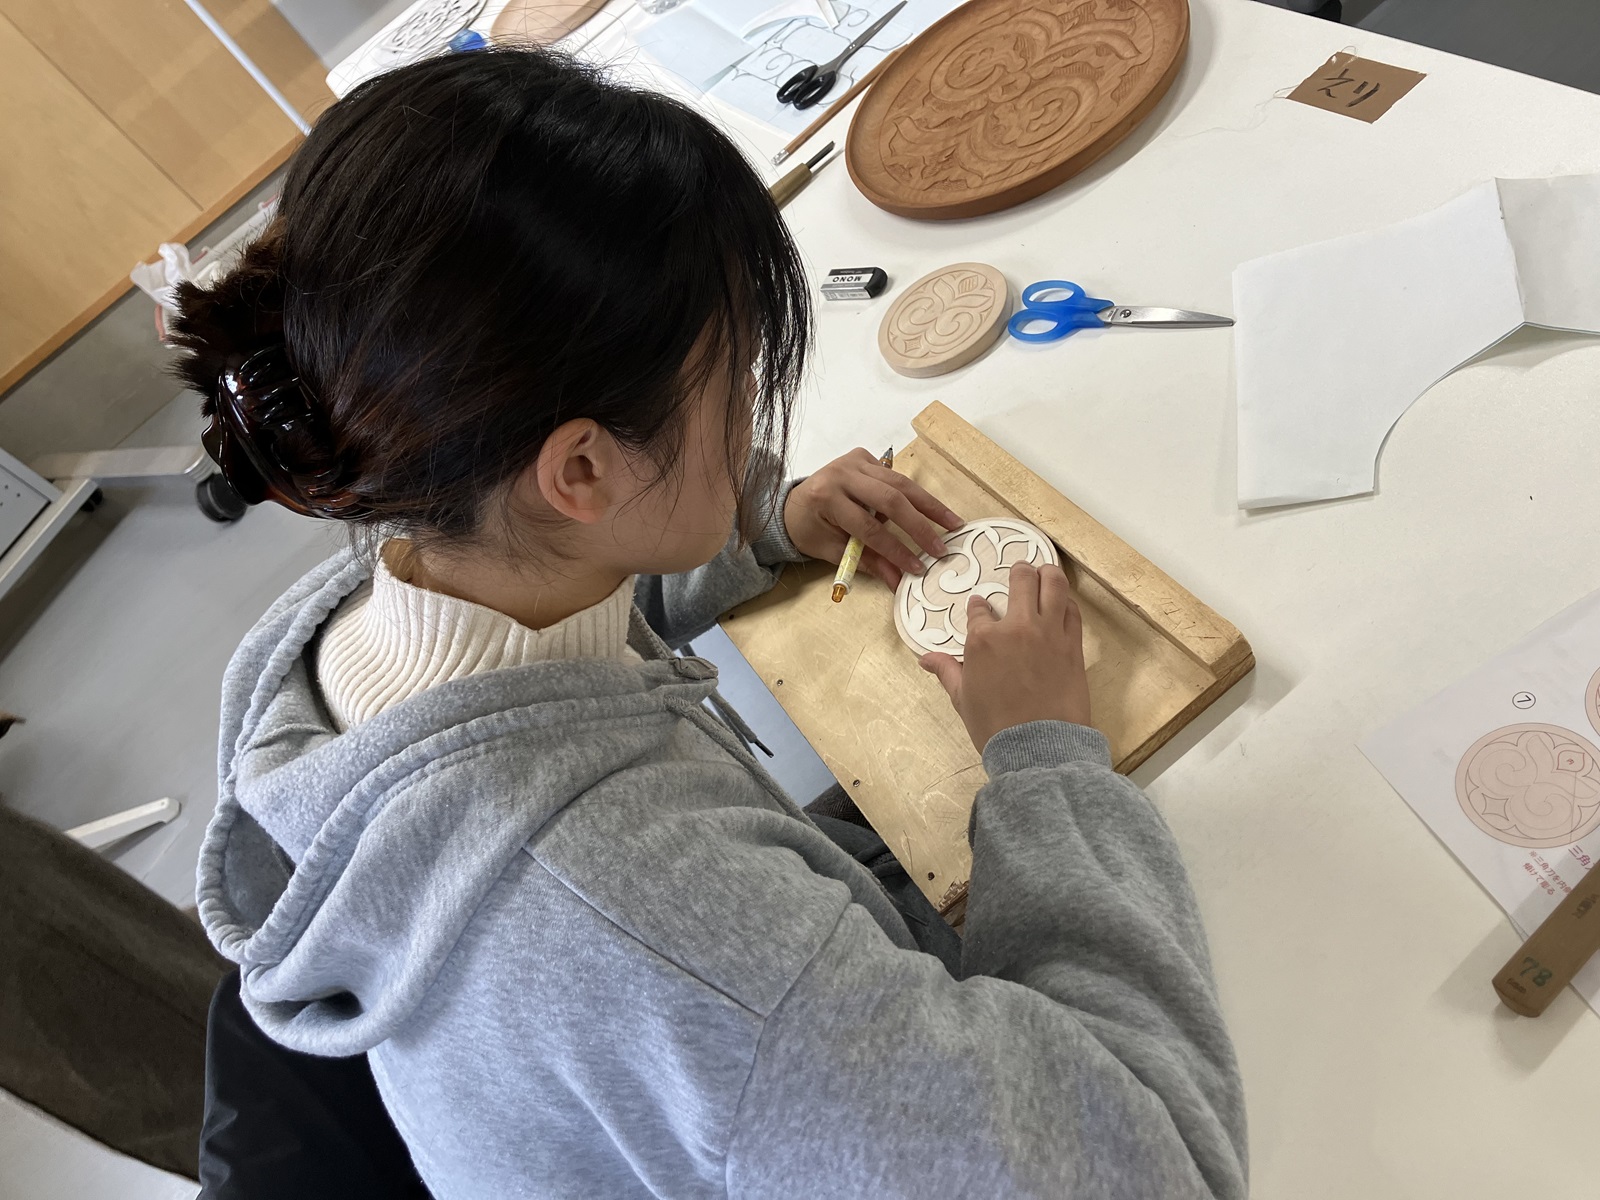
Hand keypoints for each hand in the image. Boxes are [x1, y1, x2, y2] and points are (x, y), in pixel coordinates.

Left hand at [782, 448, 963, 587]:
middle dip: (920, 526)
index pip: (868, 527)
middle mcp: (842, 473)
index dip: (895, 549)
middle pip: (891, 499)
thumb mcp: (832, 550)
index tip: (917, 568)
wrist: (793, 503)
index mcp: (826, 497)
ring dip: (929, 505)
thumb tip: (898, 581)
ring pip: (900, 483)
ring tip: (953, 523)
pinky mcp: (865, 458)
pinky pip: (895, 478)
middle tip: (941, 548)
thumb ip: (866, 562)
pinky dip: (913, 496)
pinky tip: (930, 512)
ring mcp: (855, 461)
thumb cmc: (810, 529)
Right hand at [919, 562, 1090, 752]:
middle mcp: (1016, 627)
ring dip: (1048, 573)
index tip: (980, 608)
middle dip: (1019, 572)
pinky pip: (1072, 611)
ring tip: (1046, 571)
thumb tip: (925, 659)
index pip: (978, 610)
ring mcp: (1048, 633)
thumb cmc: (996, 726)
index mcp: (983, 640)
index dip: (978, 607)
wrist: (1039, 747)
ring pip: (1053, 585)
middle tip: (1020, 571)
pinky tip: (1063, 603)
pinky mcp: (1073, 645)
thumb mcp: (963, 699)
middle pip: (1021, 580)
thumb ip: (946, 671)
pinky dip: (1066, 602)